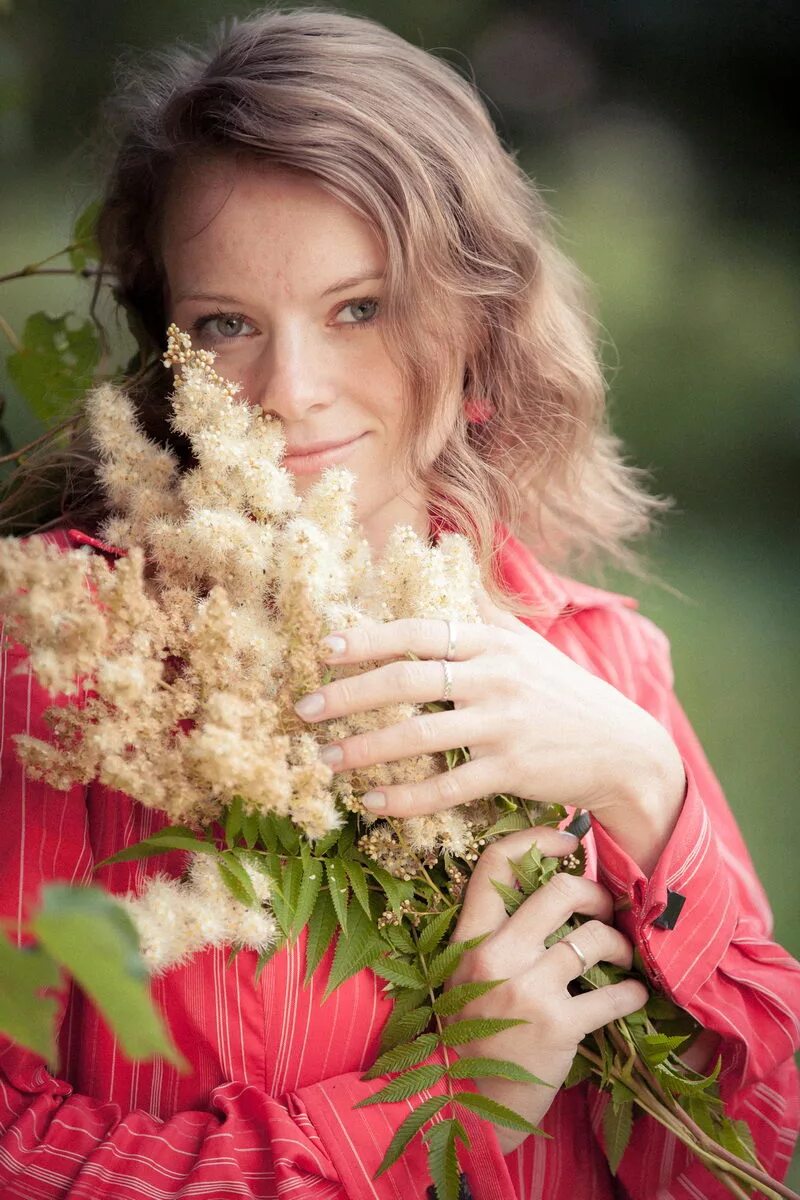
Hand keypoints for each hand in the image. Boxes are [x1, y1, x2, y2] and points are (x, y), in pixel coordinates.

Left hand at [296, 594, 683, 835]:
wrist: (624, 748)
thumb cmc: (564, 694)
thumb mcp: (527, 644)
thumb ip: (484, 610)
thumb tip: (449, 560)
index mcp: (493, 643)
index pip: (419, 631)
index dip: (369, 638)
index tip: (326, 648)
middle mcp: (495, 677)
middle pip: (407, 680)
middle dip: (348, 694)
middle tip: (304, 708)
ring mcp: (504, 725)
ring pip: (419, 735)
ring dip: (364, 749)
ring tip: (326, 759)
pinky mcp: (512, 771)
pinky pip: (446, 787)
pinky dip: (405, 798)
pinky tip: (372, 804)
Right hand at [443, 825, 648, 1154]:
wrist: (465, 1108)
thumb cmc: (472, 1036)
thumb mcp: (466, 978)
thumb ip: (496, 938)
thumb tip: (547, 893)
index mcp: (469, 940)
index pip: (495, 864)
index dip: (536, 839)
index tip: (567, 840)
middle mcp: (496, 956)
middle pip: (559, 890)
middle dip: (595, 893)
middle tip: (604, 910)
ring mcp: (527, 990)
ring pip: (594, 937)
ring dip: (618, 944)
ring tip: (619, 957)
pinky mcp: (559, 1027)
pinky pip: (615, 996)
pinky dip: (632, 993)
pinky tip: (631, 997)